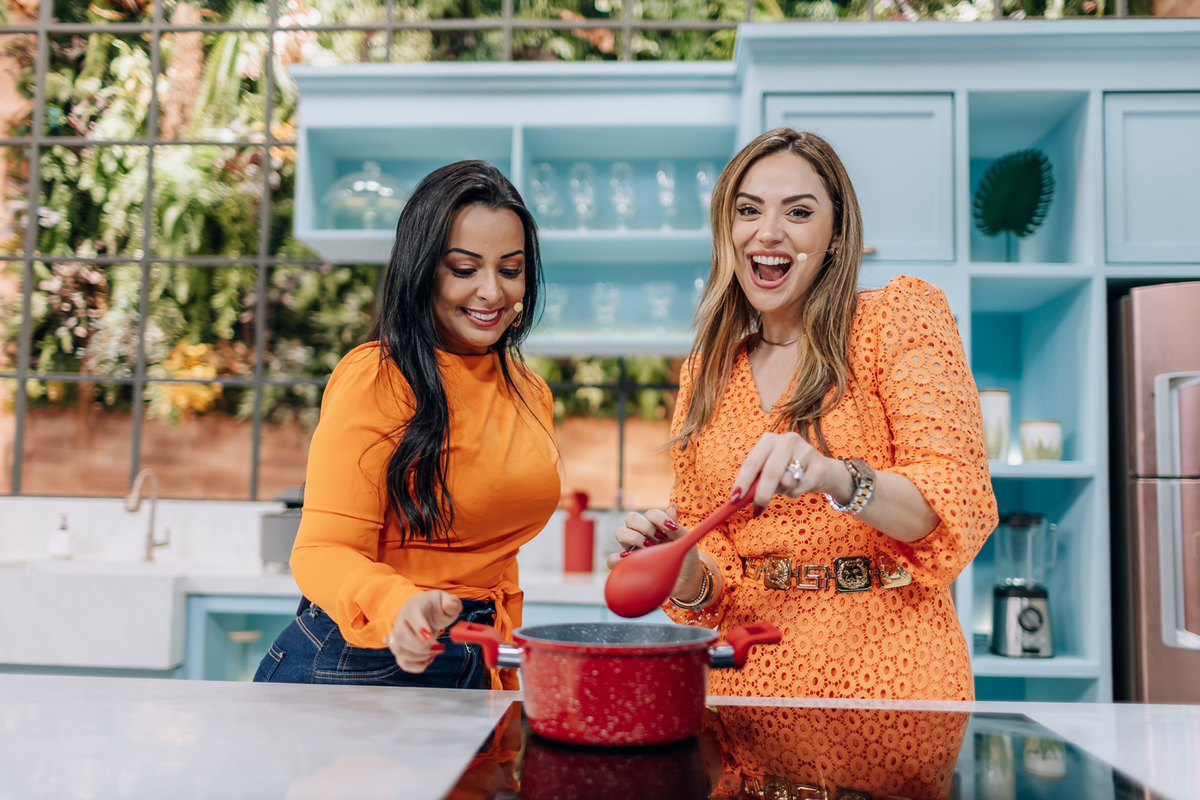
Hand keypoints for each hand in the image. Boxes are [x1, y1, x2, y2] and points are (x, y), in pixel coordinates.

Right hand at [385, 590, 461, 672]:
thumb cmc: (437, 606)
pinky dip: (415, 665)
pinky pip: (402, 661)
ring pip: (398, 649)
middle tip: (438, 647)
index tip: (430, 636)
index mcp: (415, 605)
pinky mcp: (401, 647)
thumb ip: (452, 603)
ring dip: (418, 656)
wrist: (428, 611)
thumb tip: (451, 605)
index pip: (412, 614)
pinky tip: (428, 660)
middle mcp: (402, 619)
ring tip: (435, 652)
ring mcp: (399, 634)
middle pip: (400, 635)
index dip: (418, 626)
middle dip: (420, 646)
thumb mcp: (448, 601)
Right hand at [606, 504, 700, 598]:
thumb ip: (677, 527)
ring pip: (620, 532)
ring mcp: (633, 548)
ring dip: (633, 538)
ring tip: (648, 550)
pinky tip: (632, 560)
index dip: (659, 517)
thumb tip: (672, 507)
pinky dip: (618, 558)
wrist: (685, 581)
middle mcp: (642, 533)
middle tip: (659, 539)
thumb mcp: (685, 542)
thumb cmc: (685, 558)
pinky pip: (612, 559)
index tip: (671, 528)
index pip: (650, 513)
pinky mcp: (627, 564)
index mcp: (656, 526)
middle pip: (631, 518)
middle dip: (645, 526)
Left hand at [730, 432, 852, 511]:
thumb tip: (737, 498)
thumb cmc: (788, 470)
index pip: (752, 462)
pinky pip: (799, 488)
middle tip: (756, 510)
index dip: (743, 481)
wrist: (823, 470)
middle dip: (761, 494)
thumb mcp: (769, 470)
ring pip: (786, 482)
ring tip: (787, 485)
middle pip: (770, 472)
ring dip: (782, 491)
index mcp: (769, 440)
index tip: (734, 499)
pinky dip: (794, 493)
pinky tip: (799, 486)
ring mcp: (805, 451)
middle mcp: (787, 440)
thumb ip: (755, 480)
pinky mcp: (819, 466)